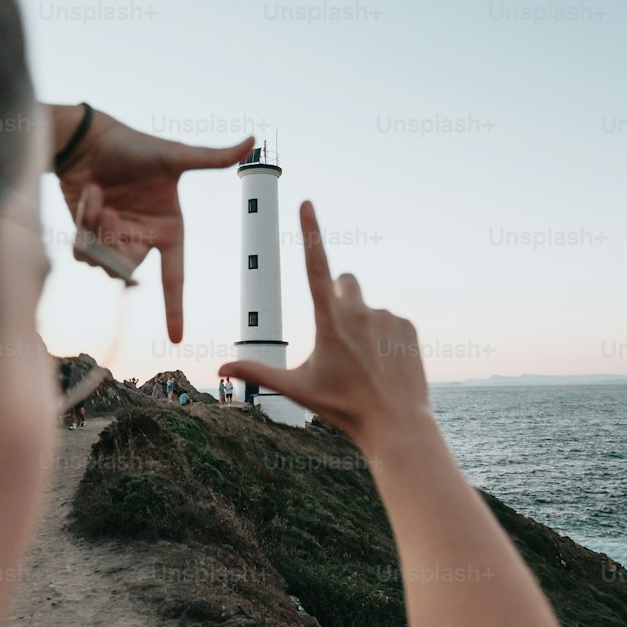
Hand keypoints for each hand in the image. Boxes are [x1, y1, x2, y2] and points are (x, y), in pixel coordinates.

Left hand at [50, 105, 252, 342]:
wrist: (89, 140)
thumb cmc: (133, 146)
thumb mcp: (173, 155)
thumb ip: (211, 157)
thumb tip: (252, 140)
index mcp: (169, 230)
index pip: (175, 277)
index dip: (175, 309)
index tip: (176, 339)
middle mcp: (143, 239)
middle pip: (128, 271)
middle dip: (116, 247)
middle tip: (111, 212)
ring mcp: (114, 239)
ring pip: (102, 263)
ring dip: (97, 230)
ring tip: (97, 194)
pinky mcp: (89, 235)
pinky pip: (83, 253)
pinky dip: (83, 227)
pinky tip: (87, 196)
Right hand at [218, 201, 430, 453]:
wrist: (396, 424)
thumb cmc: (342, 407)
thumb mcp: (297, 389)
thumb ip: (258, 373)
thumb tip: (219, 369)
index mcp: (330, 321)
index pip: (316, 265)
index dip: (310, 232)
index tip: (306, 203)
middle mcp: (360, 311)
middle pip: (344, 282)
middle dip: (338, 296)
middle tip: (340, 337)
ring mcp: (388, 316)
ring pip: (367, 308)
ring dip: (362, 324)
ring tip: (365, 363)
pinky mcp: (407, 325)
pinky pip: (390, 320)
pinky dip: (384, 336)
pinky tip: (384, 364)